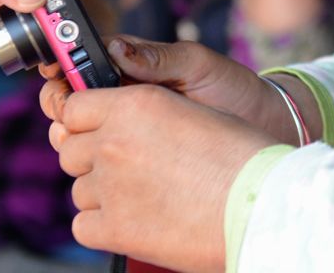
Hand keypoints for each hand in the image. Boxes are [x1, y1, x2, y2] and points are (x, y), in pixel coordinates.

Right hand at [40, 35, 318, 144]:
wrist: (263, 127)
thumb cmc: (234, 88)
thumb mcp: (198, 64)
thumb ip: (157, 57)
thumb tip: (114, 47)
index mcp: (132, 68)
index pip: (81, 65)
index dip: (63, 68)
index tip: (56, 70)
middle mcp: (123, 100)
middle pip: (70, 104)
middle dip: (62, 106)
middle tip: (71, 111)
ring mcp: (128, 132)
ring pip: (78, 137)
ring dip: (74, 136)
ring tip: (93, 136)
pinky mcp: (135, 163)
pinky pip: (102, 165)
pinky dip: (94, 166)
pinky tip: (106, 165)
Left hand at [47, 83, 274, 271]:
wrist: (263, 201)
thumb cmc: (240, 152)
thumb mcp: (192, 109)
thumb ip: (143, 107)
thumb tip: (109, 117)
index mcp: (134, 104)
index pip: (74, 107)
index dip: (86, 119)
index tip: (101, 129)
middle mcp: (113, 142)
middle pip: (70, 150)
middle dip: (93, 157)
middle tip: (134, 165)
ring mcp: (109, 187)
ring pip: (80, 189)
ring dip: (104, 191)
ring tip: (150, 193)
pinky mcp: (113, 229)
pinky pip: (84, 225)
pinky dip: (105, 224)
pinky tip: (141, 217)